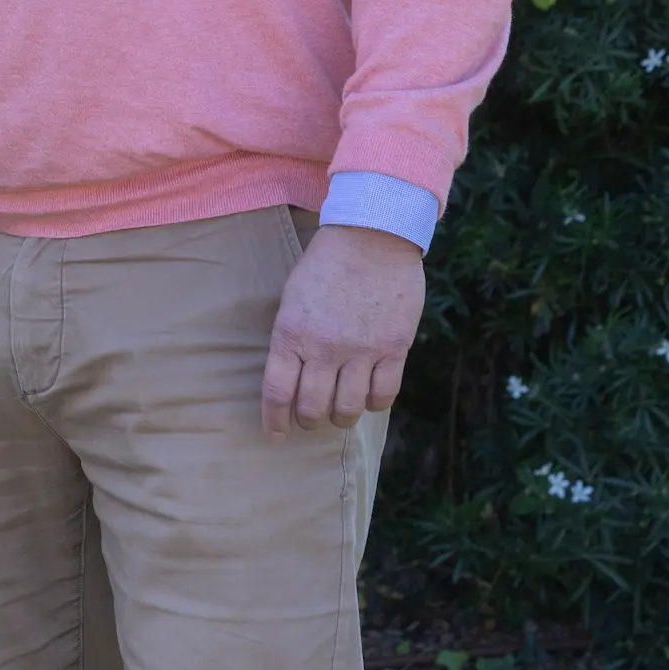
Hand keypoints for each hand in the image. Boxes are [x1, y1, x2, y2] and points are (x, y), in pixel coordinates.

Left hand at [261, 223, 424, 436]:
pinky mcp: (394, 349)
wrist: (372, 235)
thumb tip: (293, 377)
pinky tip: (368, 395)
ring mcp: (361, 350)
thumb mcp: (293, 296)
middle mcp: (324, 347)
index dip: (274, 420)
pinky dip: (373, 403)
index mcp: (291, 332)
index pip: (277, 392)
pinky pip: (383, 396)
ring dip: (340, 417)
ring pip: (347, 409)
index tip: (276, 434)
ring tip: (338, 411)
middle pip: (312, 408)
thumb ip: (292, 337)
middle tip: (310, 417)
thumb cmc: (326, 262)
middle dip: (308, 420)